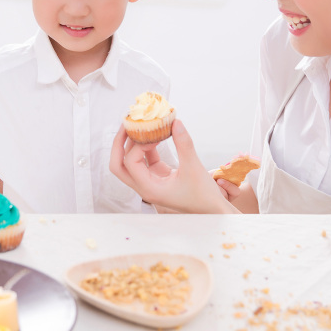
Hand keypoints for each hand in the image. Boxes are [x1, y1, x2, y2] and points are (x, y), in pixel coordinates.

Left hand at [109, 120, 236, 213]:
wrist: (212, 209)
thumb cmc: (203, 195)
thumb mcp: (194, 167)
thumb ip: (184, 144)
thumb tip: (175, 122)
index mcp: (149, 189)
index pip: (131, 163)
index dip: (139, 145)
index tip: (155, 134)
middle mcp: (145, 186)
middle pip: (118, 166)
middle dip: (119, 144)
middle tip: (127, 124)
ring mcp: (149, 181)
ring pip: (129, 162)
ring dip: (131, 144)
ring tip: (138, 125)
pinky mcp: (157, 176)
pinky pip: (145, 159)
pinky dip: (146, 146)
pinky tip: (155, 134)